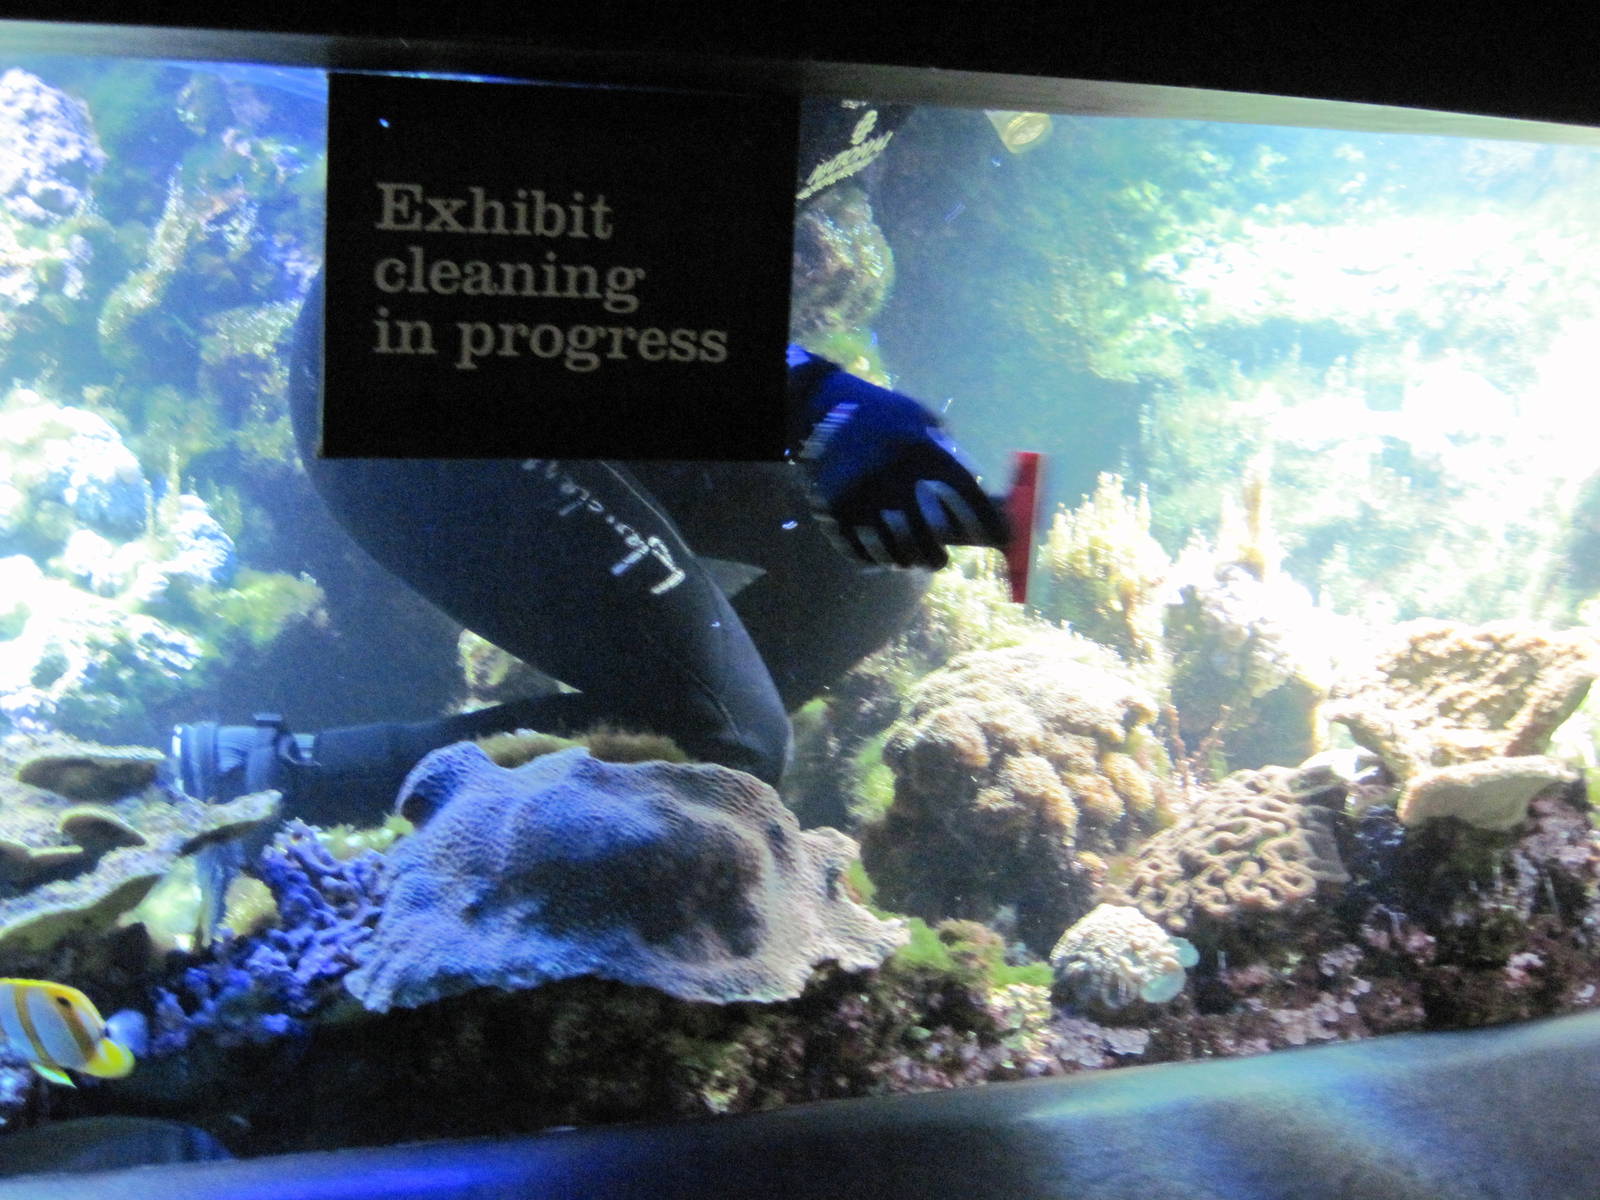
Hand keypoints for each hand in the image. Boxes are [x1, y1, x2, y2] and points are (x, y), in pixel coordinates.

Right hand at [799, 368, 1009, 569]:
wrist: (823, 411)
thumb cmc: (885, 418)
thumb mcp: (922, 422)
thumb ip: (950, 456)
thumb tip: (987, 498)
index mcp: (918, 448)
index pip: (965, 495)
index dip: (989, 521)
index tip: (1001, 536)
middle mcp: (891, 476)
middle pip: (930, 535)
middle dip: (938, 554)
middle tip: (940, 558)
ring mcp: (861, 497)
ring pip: (896, 551)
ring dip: (908, 560)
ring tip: (911, 557)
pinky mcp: (835, 512)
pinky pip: (864, 554)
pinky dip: (876, 559)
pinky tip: (882, 552)